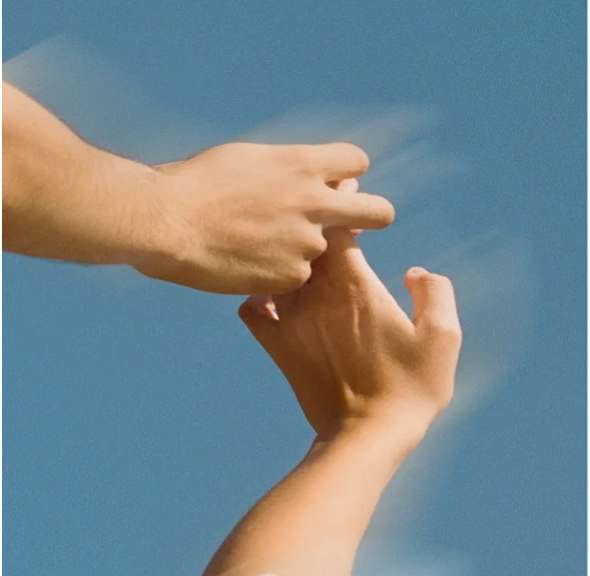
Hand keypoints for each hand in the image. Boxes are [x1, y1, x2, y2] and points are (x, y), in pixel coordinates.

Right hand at [132, 142, 393, 293]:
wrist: (168, 223)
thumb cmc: (195, 184)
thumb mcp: (247, 160)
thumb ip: (286, 171)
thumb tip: (306, 177)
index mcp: (303, 164)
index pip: (356, 162)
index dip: (346, 175)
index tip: (334, 184)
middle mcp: (314, 202)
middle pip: (378, 212)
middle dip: (372, 217)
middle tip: (353, 225)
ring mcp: (306, 242)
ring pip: (324, 250)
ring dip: (301, 250)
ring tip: (255, 245)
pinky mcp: (291, 276)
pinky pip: (296, 277)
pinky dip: (278, 274)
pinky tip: (246, 265)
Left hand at [238, 181, 461, 439]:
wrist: (365, 436)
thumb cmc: (410, 389)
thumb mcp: (443, 339)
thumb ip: (435, 293)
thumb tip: (414, 271)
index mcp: (357, 287)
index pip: (338, 226)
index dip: (341, 201)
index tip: (346, 186)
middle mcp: (318, 297)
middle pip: (303, 240)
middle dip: (311, 217)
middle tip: (318, 204)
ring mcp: (293, 322)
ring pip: (276, 270)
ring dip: (285, 252)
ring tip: (291, 241)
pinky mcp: (279, 348)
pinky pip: (252, 310)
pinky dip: (257, 296)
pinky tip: (268, 294)